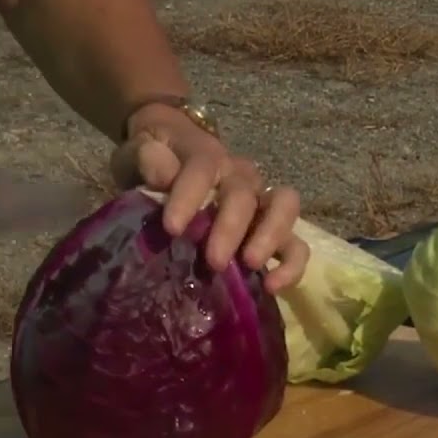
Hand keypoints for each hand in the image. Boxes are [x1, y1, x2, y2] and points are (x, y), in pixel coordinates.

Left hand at [109, 103, 308, 292]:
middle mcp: (241, 177)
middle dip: (230, 228)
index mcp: (208, 157)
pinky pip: (296, 245)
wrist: (176, 155)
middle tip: (213, 261)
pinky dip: (291, 265)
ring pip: (284, 209)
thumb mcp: (141, 151)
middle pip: (244, 195)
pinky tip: (272, 286)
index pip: (202, 169)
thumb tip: (161, 176)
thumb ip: (148, 158)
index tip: (171, 228)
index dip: (188, 197)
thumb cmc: (157, 160)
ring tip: (251, 265)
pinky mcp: (274, 231)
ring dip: (270, 237)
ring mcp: (262, 202)